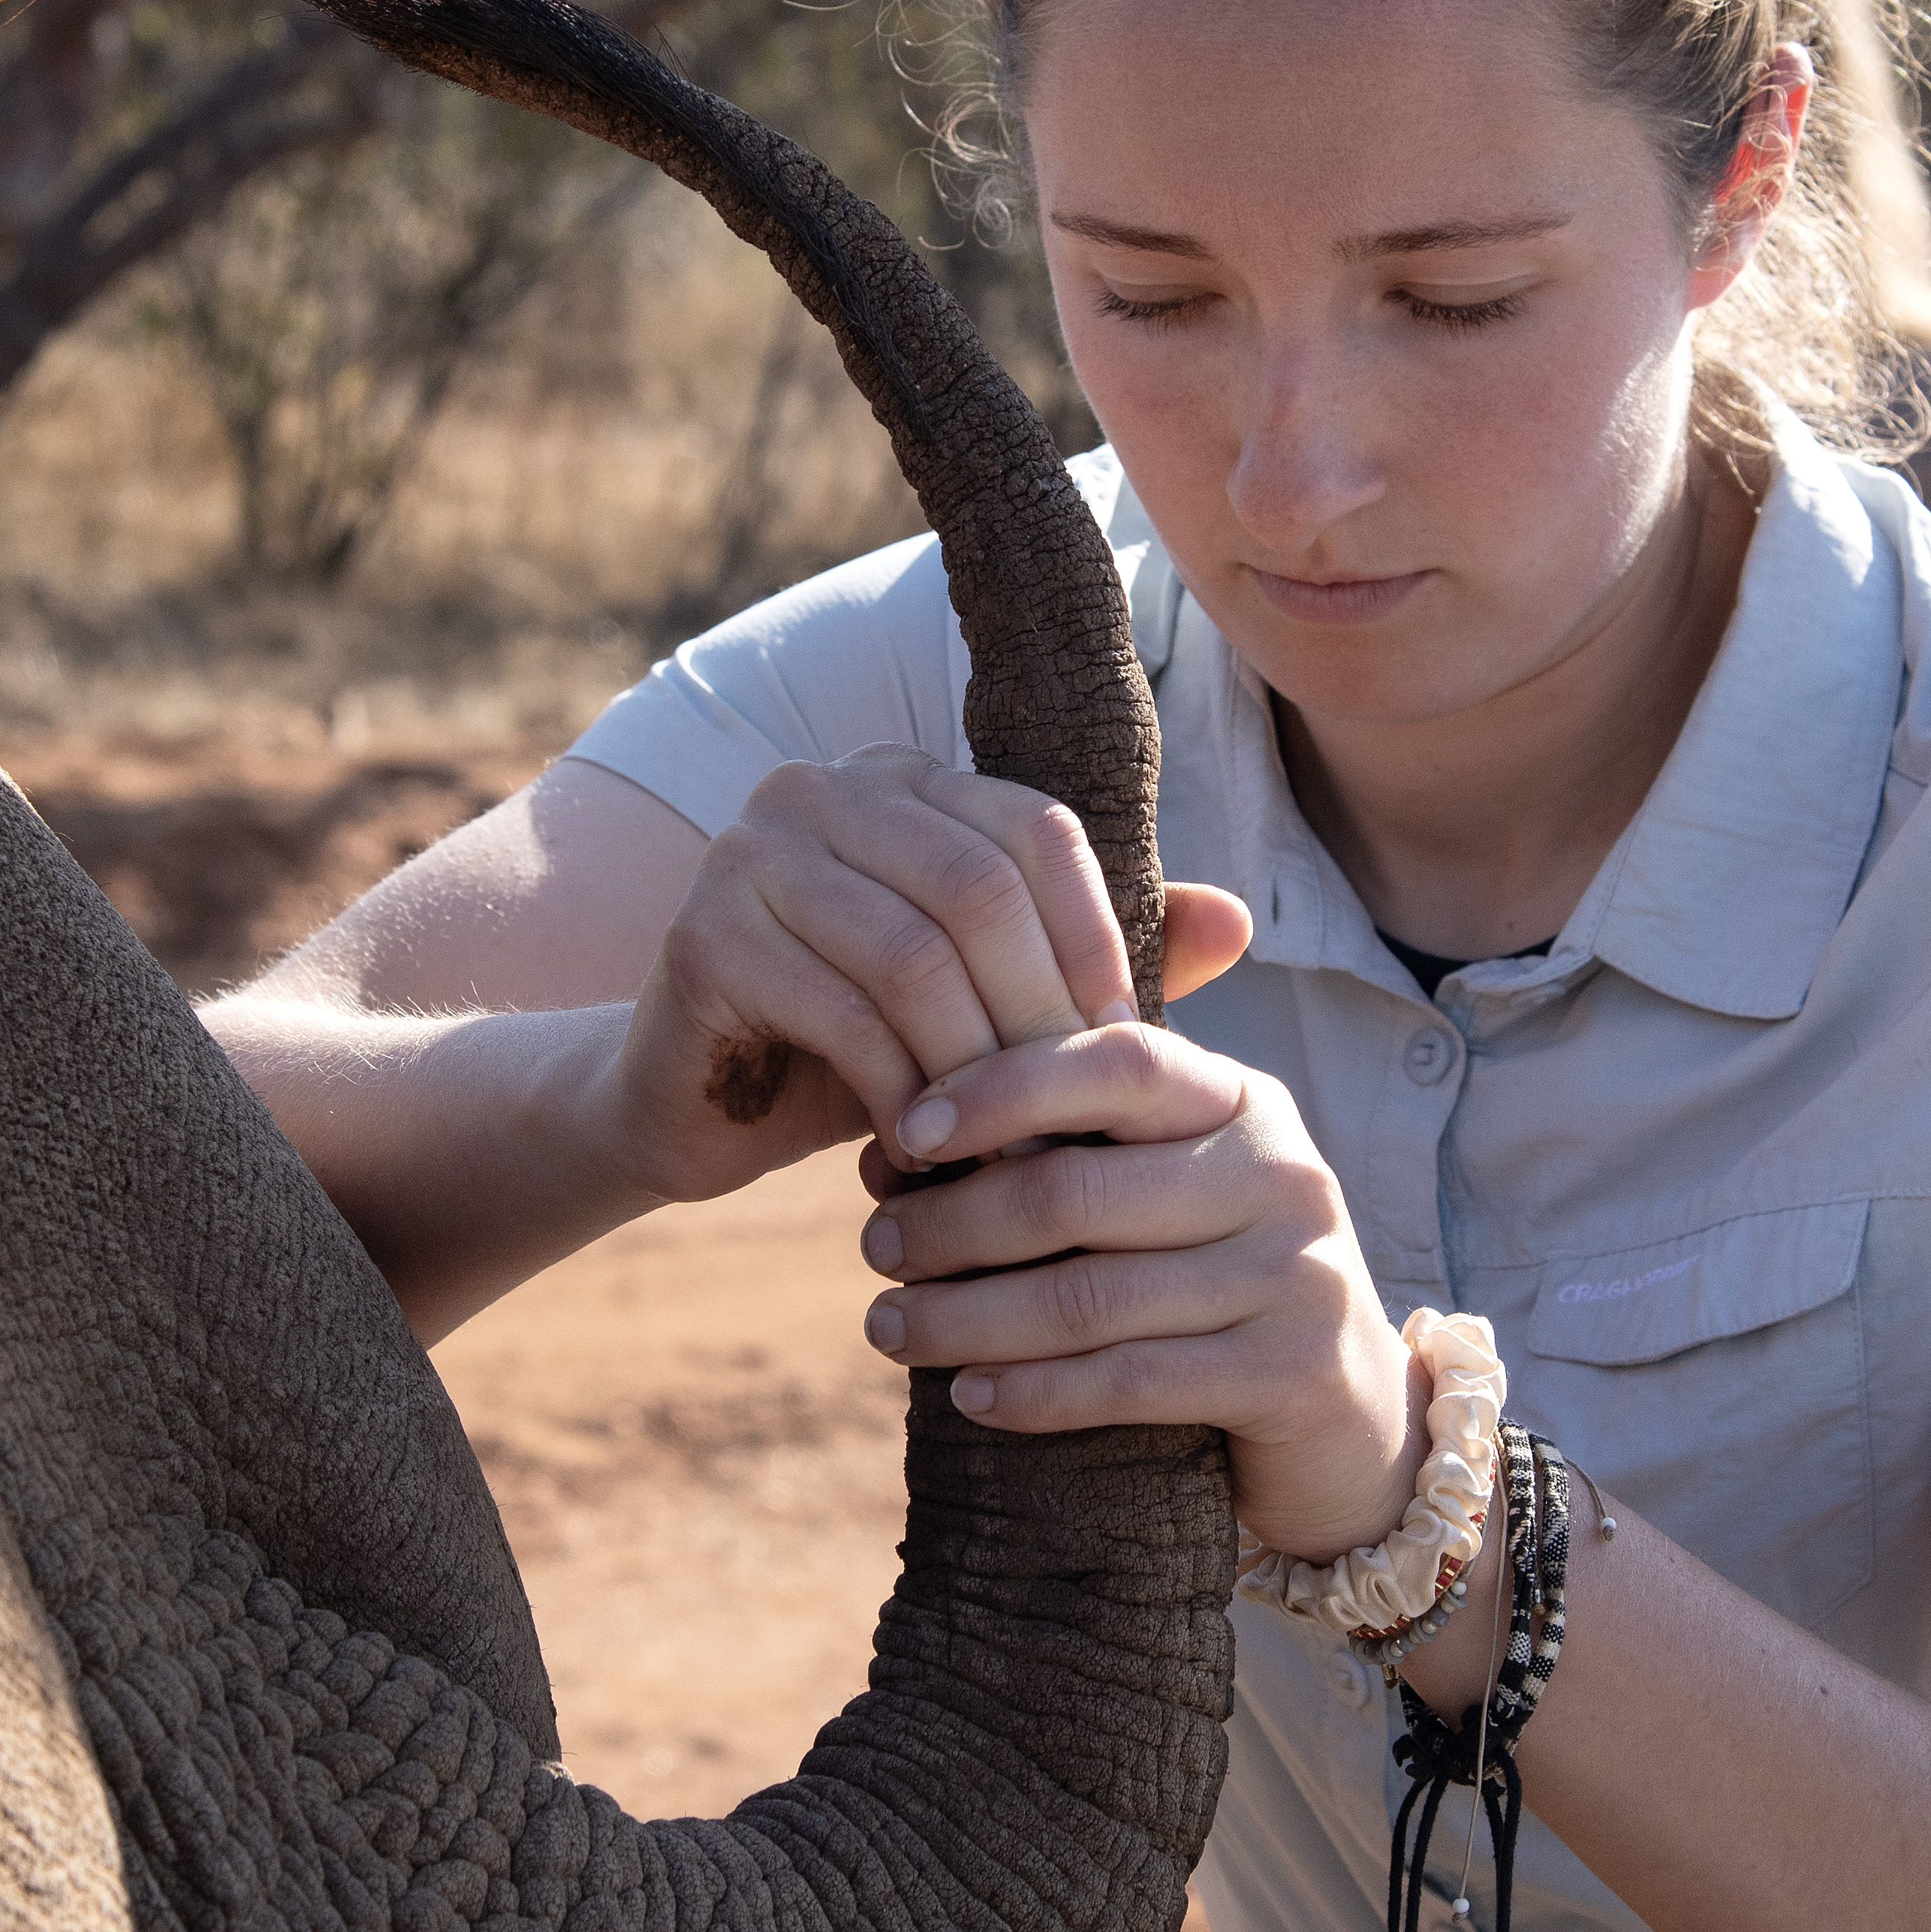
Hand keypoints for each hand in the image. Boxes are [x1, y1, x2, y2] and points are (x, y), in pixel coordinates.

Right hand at [600, 744, 1248, 1204]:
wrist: (691, 1108)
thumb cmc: (855, 1049)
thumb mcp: (983, 1001)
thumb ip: (1090, 959)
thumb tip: (1239, 921)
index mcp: (901, 778)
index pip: (1037, 828)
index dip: (1097, 938)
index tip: (1125, 1048)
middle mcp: (820, 788)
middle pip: (980, 888)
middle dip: (1039, 1015)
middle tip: (1072, 1115)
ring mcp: (750, 851)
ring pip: (915, 954)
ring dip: (976, 1066)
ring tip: (1010, 1147)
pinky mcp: (703, 934)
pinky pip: (842, 1013)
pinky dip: (901, 1092)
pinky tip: (925, 1153)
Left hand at [855, 1020, 1420, 1562]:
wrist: (1353, 1422)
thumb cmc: (1221, 1286)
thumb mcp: (1169, 1192)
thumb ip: (1070, 1148)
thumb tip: (889, 1145)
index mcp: (1243, 1101)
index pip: (1115, 1061)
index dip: (1001, 1088)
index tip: (903, 1132)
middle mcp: (1281, 1173)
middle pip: (1077, 1190)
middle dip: (954, 1222)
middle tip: (875, 1248)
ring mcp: (1296, 1274)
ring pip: (1090, 1295)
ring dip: (967, 1317)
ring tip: (889, 1328)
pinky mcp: (1293, 1374)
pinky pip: (1131, 1380)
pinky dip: (1035, 1392)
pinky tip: (969, 1398)